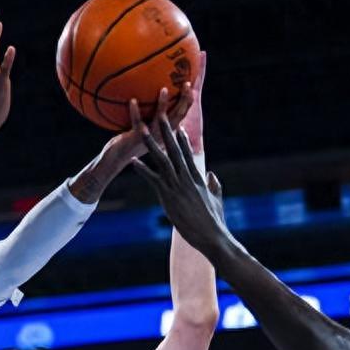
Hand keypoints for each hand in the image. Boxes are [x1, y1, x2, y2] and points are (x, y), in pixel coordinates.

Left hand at [104, 77, 195, 164]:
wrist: (117, 159)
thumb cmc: (129, 142)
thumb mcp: (144, 131)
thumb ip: (151, 119)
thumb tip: (154, 98)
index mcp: (165, 133)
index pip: (181, 116)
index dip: (188, 102)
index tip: (190, 85)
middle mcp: (161, 136)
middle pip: (177, 116)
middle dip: (184, 100)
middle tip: (186, 84)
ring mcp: (150, 137)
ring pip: (160, 119)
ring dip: (162, 104)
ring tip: (164, 89)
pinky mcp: (136, 138)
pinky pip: (137, 122)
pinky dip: (135, 111)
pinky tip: (133, 100)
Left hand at [128, 101, 229, 258]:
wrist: (212, 236)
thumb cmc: (215, 221)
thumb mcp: (216, 199)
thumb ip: (214, 185)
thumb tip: (213, 175)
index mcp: (197, 178)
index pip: (188, 154)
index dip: (181, 139)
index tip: (177, 125)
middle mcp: (187, 178)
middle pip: (174, 150)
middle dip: (166, 131)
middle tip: (159, 114)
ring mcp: (177, 186)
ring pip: (161, 159)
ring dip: (150, 143)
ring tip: (141, 129)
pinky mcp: (168, 197)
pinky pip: (153, 179)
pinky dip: (143, 170)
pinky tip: (133, 162)